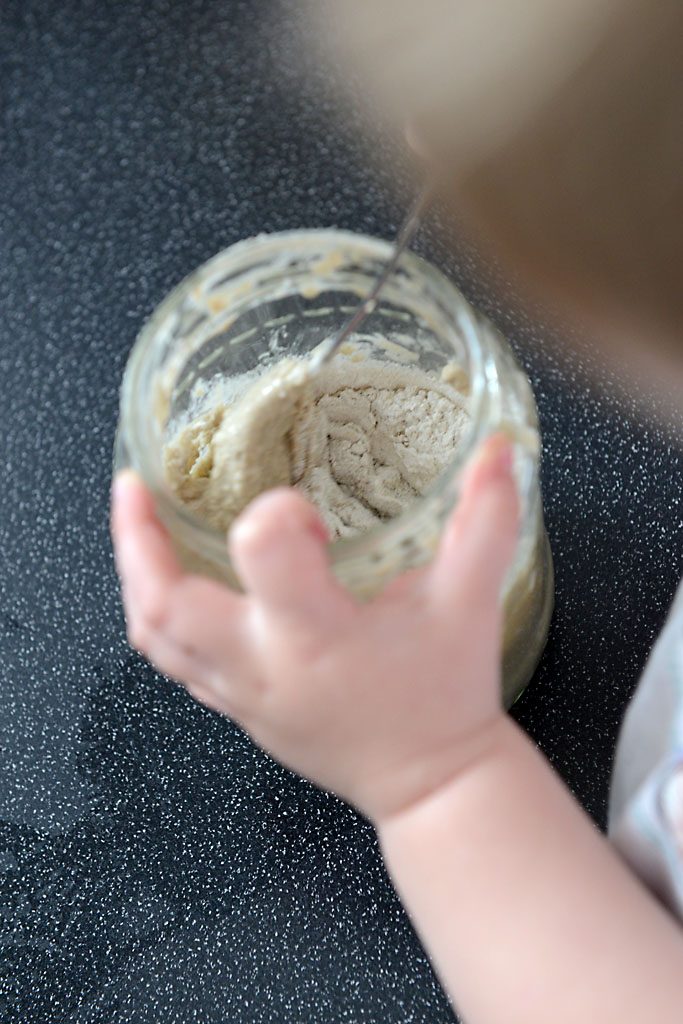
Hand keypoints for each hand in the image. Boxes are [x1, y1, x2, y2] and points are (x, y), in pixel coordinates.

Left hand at [111, 435, 517, 822]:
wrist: (429, 783)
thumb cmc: (446, 694)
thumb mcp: (471, 602)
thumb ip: (487, 518)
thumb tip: (501, 446)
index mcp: (315, 635)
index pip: (261, 550)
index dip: (279, 513)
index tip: (308, 515)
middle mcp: (262, 665)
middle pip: (165, 603)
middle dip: (138, 539)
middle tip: (133, 486)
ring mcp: (240, 692)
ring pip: (152, 636)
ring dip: (134, 574)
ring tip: (135, 523)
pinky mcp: (236, 706)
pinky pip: (171, 661)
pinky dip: (154, 615)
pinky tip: (160, 582)